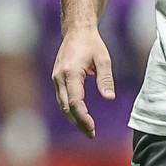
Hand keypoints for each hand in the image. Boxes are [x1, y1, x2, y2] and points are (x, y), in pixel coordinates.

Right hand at [52, 22, 113, 138]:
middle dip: (78, 123)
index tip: (93, 128)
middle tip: (92, 134)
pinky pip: (62, 99)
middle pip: (66, 107)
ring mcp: (56, 79)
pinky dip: (70, 110)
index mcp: (70, 72)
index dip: (83, 117)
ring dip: (74, 119)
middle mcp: (59, 77)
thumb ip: (106, 79)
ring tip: (88, 130)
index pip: (74, 101)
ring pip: (62, 105)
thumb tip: (109, 98)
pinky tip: (81, 117)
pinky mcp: (57, 79)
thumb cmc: (92, 44)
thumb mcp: (103, 59)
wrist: (76, 31)